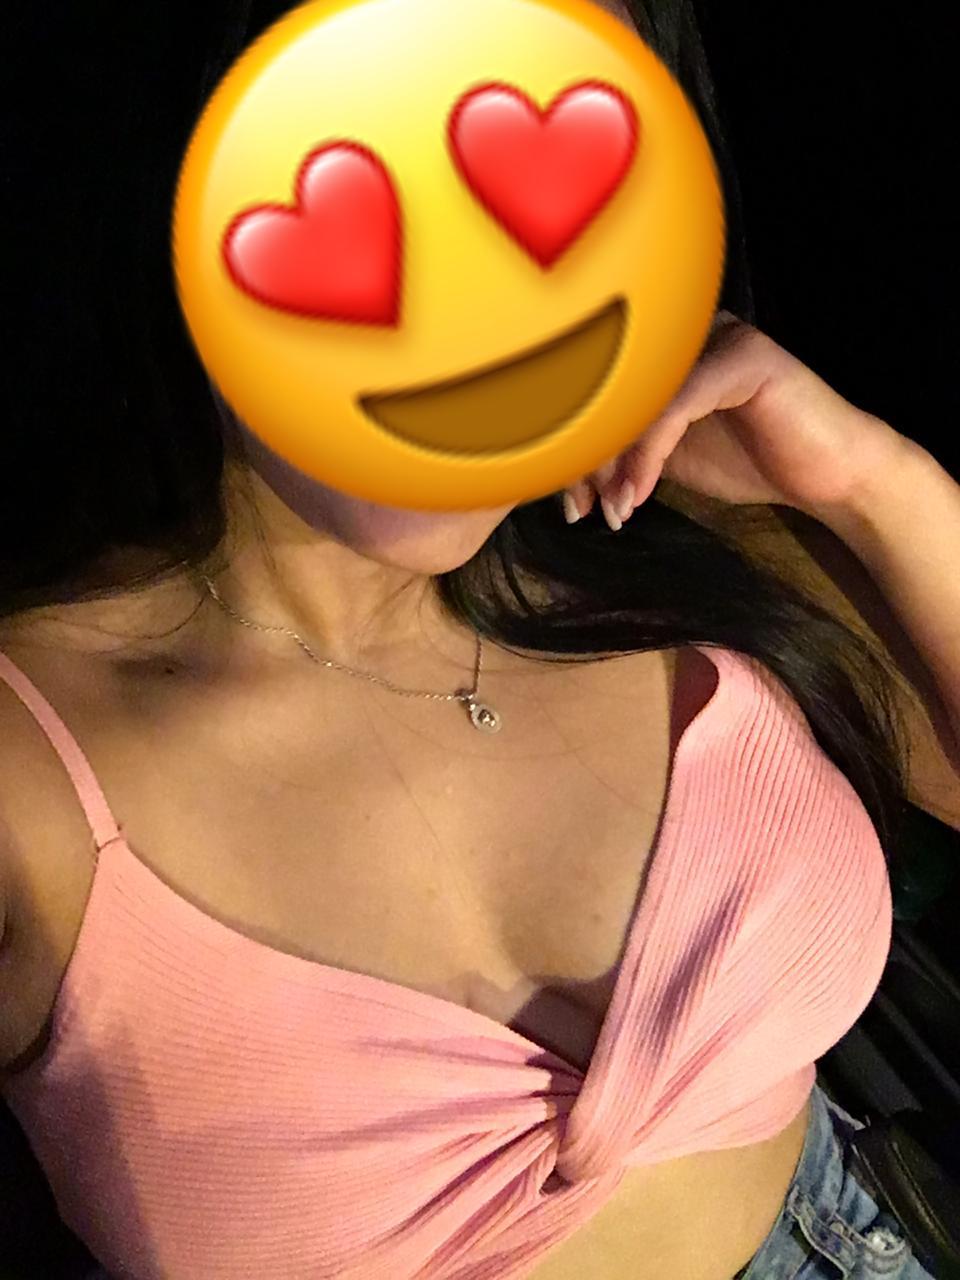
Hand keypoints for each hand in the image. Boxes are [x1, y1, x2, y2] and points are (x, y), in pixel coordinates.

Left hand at [563, 310, 914, 529]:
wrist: (829, 477)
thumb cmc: (750, 462)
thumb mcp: (666, 458)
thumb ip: (620, 452)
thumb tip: (558, 471)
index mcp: (664, 350)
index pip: (601, 393)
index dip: (575, 450)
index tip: (570, 506)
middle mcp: (687, 333)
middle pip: (613, 391)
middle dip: (590, 460)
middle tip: (583, 511)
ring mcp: (716, 338)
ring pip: (639, 399)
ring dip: (617, 463)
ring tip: (615, 511)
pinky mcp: (743, 358)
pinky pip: (675, 406)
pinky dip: (649, 455)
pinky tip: (638, 495)